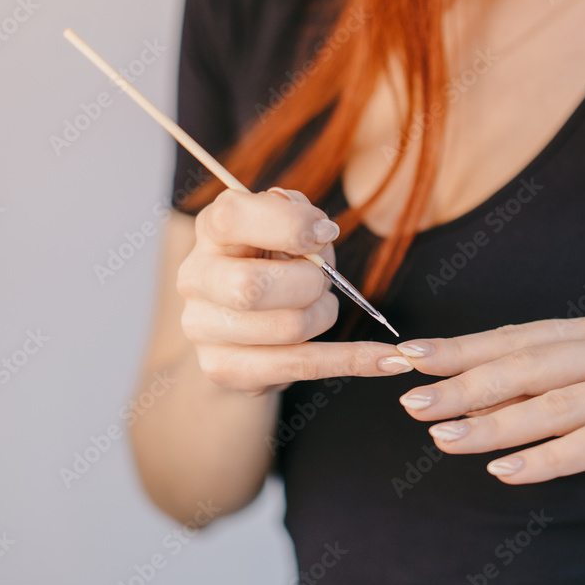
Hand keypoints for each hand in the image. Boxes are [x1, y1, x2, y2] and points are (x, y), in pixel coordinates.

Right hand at [177, 187, 411, 395]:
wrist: (245, 320)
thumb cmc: (274, 260)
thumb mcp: (289, 226)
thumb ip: (300, 215)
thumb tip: (318, 233)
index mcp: (210, 229)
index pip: (234, 218)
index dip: (288, 224)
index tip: (325, 233)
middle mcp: (195, 277)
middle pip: (253, 287)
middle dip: (308, 283)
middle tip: (321, 280)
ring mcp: (203, 328)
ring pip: (287, 328)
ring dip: (324, 315)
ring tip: (321, 306)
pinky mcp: (225, 369)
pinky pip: (302, 367)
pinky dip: (353, 360)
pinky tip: (389, 361)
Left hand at [395, 310, 584, 506]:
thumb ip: (554, 384)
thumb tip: (475, 394)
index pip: (516, 336)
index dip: (460, 348)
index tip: (408, 358)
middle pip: (526, 363)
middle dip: (463, 384)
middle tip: (411, 402)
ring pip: (553, 403)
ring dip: (493, 423)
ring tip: (444, 439)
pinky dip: (546, 458)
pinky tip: (507, 472)